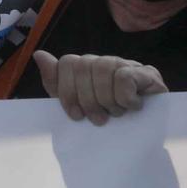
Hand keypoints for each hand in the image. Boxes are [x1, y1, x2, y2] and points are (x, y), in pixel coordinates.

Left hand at [34, 51, 165, 125]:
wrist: (147, 133)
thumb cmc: (109, 119)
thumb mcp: (76, 104)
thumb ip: (57, 81)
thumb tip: (39, 55)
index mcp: (87, 69)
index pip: (68, 62)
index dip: (67, 90)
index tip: (75, 115)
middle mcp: (105, 62)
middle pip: (83, 66)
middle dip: (87, 99)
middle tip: (98, 119)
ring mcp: (126, 65)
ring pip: (103, 69)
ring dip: (107, 100)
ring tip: (115, 114)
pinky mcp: (146, 73)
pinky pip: (124, 77)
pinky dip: (124, 98)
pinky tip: (132, 107)